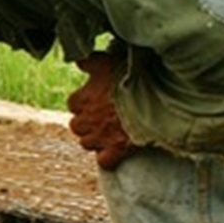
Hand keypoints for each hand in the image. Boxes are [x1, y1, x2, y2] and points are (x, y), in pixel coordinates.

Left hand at [67, 51, 135, 169]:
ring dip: (94, 139)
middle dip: (86, 123)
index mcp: (81, 100)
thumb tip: (79, 61)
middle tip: (102, 117)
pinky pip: (104, 161)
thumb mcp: (104, 62)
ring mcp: (99, 137)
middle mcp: (85, 120)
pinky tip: (114, 151)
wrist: (150, 96)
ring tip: (108, 132)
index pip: (73, 103)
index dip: (84, 102)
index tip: (95, 99)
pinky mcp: (115, 150)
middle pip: (77, 125)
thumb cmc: (126, 77)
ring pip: (86, 144)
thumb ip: (88, 62)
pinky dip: (107, 158)